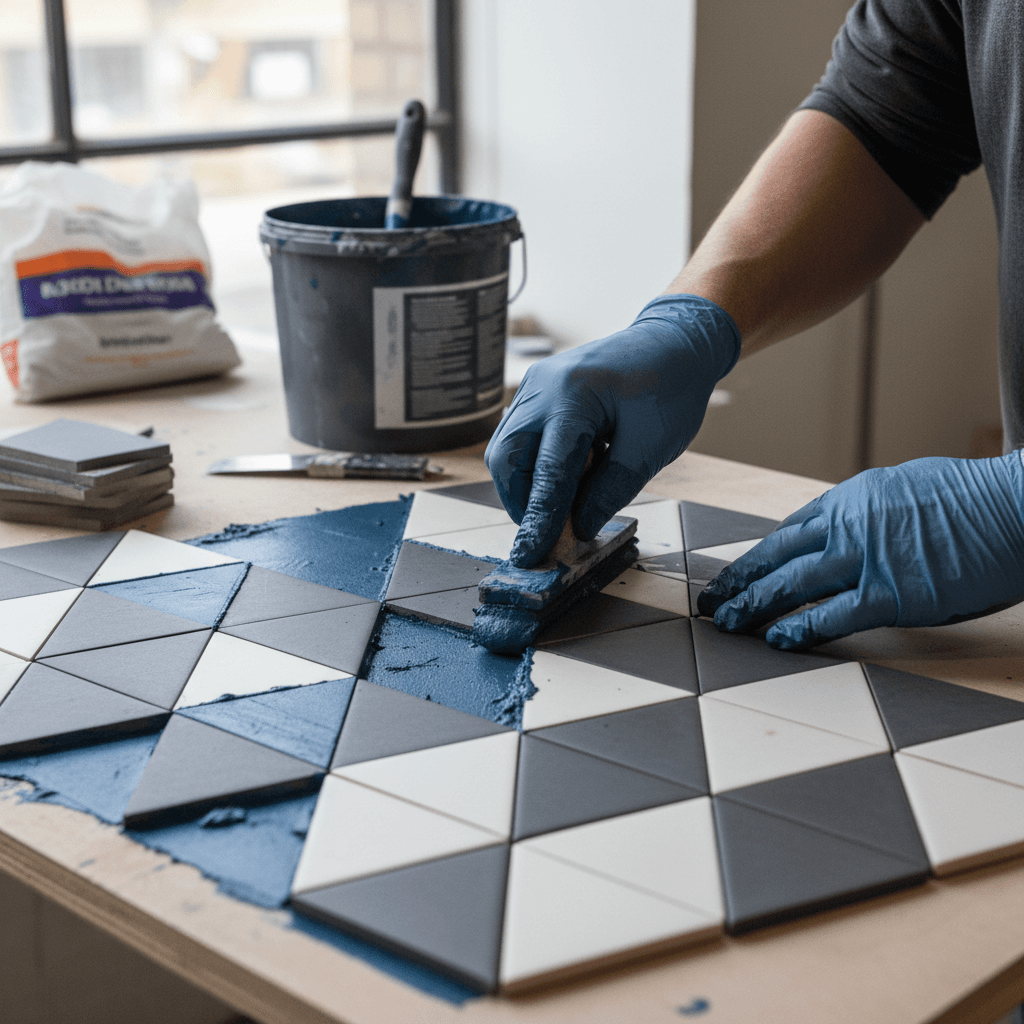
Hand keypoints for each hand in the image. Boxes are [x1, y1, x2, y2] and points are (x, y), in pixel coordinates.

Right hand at [484, 294, 740, 567]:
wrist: (674, 342)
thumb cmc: (670, 388)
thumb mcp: (650, 447)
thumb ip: (610, 490)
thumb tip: (577, 527)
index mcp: (574, 396)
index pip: (547, 471)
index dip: (539, 518)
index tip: (531, 555)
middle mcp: (542, 387)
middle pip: (507, 459)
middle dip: (523, 503)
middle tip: (550, 533)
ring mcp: (534, 386)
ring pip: (506, 451)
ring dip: (528, 487)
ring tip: (567, 503)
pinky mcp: (537, 393)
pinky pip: (519, 438)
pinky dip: (535, 467)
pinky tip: (571, 475)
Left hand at [698, 453, 1023, 648]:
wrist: (1016, 507)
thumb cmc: (971, 498)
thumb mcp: (905, 487)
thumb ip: (866, 512)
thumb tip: (844, 527)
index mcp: (850, 499)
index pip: (789, 532)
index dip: (758, 557)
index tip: (736, 573)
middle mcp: (848, 525)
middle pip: (777, 557)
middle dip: (738, 581)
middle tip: (710, 601)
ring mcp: (867, 559)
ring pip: (791, 585)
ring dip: (753, 605)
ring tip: (726, 623)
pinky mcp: (892, 595)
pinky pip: (833, 616)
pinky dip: (800, 629)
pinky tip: (775, 639)